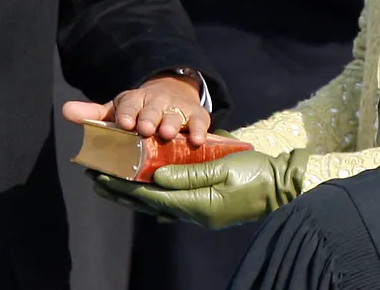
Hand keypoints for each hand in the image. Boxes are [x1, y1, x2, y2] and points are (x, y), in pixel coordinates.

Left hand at [62, 75, 209, 145]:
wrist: (171, 95)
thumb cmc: (138, 111)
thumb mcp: (117, 111)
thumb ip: (93, 115)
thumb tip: (65, 110)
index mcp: (133, 101)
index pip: (127, 104)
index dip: (126, 113)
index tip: (123, 123)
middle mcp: (155, 102)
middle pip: (151, 109)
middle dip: (148, 118)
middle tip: (145, 130)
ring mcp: (177, 108)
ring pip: (175, 115)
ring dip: (171, 124)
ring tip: (168, 134)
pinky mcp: (197, 115)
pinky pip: (200, 121)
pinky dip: (199, 130)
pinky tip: (197, 141)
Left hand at [90, 149, 309, 229]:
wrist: (285, 186)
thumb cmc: (257, 172)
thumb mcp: (223, 167)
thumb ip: (188, 172)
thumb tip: (155, 177)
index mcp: (197, 204)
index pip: (151, 197)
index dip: (124, 186)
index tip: (101, 175)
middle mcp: (194, 213)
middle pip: (148, 204)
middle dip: (120, 191)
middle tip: (95, 178)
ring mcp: (201, 213)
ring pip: (157, 205)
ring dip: (132, 194)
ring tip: (110, 184)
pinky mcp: (207, 208)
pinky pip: (172, 205)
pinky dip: (152, 198)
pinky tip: (142, 194)